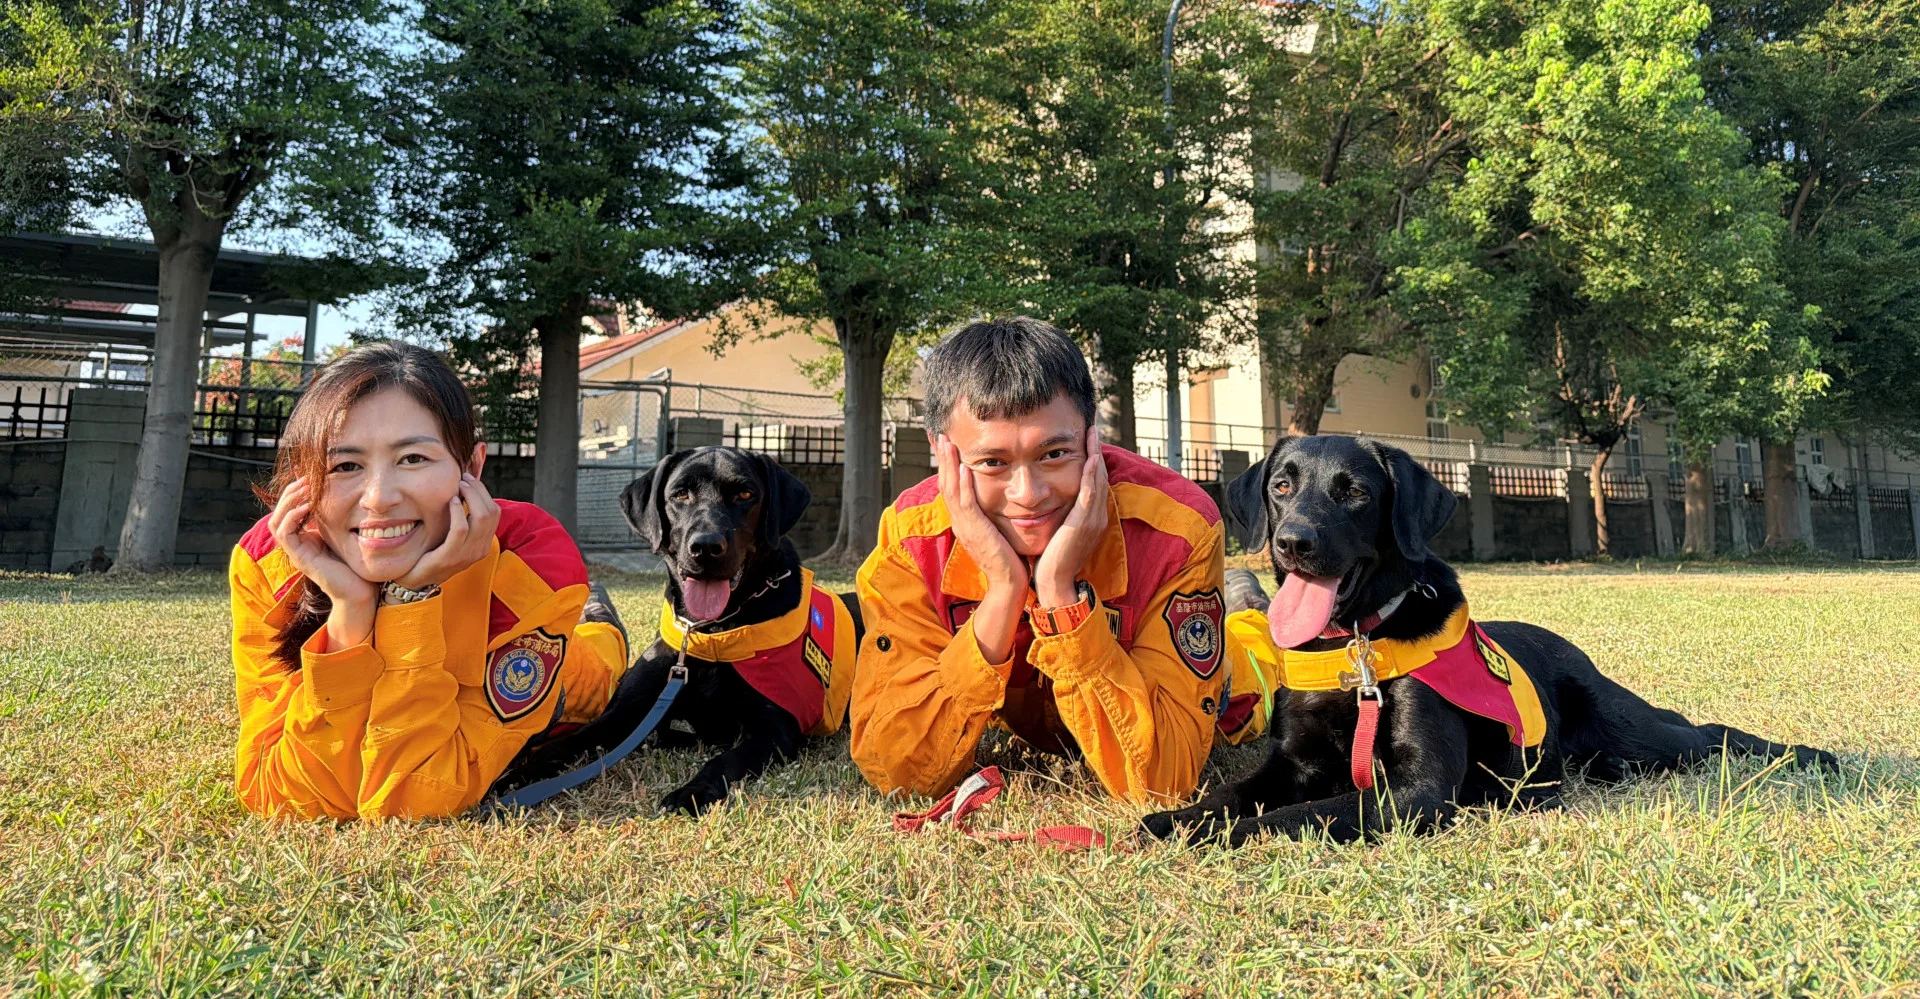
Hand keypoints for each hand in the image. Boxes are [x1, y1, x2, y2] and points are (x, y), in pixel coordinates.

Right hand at [270, 477, 376, 648]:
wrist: (360, 591)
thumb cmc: (357, 562)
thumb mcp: (345, 533)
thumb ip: (337, 517)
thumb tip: (342, 491)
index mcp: (305, 537)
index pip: (288, 510)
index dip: (296, 492)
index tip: (310, 476)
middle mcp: (296, 544)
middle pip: (278, 512)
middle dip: (290, 492)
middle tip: (306, 478)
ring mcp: (296, 552)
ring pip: (276, 521)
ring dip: (288, 501)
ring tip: (305, 488)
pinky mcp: (299, 558)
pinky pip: (285, 533)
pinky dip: (293, 517)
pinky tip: (308, 506)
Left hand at [394, 473, 499, 590]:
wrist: (415, 582)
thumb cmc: (431, 555)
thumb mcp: (453, 539)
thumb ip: (463, 521)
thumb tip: (464, 492)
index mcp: (484, 544)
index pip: (495, 512)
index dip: (484, 493)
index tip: (469, 480)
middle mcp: (480, 550)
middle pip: (490, 512)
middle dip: (478, 491)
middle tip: (464, 480)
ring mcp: (467, 554)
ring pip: (480, 518)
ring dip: (470, 497)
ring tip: (458, 487)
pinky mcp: (450, 556)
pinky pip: (460, 529)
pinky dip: (458, 512)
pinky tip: (451, 501)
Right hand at [937, 435, 1026, 592]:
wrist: (1008, 584)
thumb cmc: (1008, 559)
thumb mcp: (996, 531)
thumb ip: (991, 515)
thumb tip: (996, 499)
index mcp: (964, 520)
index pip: (951, 487)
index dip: (947, 465)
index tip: (945, 445)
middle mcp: (960, 521)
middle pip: (946, 483)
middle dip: (943, 458)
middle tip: (939, 435)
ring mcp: (965, 526)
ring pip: (952, 490)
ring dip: (950, 465)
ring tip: (948, 443)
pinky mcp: (976, 531)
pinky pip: (967, 505)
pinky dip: (965, 486)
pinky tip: (965, 469)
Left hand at [1033, 425, 1107, 607]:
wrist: (1054, 583)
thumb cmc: (1051, 560)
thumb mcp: (1058, 531)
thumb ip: (1059, 514)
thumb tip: (1049, 499)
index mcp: (1091, 517)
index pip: (1094, 481)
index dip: (1093, 460)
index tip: (1087, 440)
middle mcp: (1097, 516)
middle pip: (1100, 476)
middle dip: (1096, 451)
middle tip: (1092, 429)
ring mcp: (1093, 519)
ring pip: (1097, 480)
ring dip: (1096, 455)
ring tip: (1092, 434)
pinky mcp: (1084, 523)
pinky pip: (1090, 493)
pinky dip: (1091, 474)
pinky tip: (1091, 458)